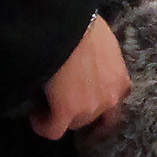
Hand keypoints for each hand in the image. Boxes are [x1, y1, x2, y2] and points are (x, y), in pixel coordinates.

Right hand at [32, 14, 129, 139]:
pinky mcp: (67, 111)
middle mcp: (111, 99)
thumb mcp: (105, 46)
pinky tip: (34, 115)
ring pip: (72, 123)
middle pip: (92, 118)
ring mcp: (90, 108)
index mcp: (121, 81)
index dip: (97, 106)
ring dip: (60, 116)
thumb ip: (103, 65)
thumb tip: (88, 67)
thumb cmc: (84, 26)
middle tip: (61, 99)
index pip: (114, 107)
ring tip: (45, 102)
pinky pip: (52, 130)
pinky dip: (43, 125)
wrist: (69, 26)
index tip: (83, 102)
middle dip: (78, 111)